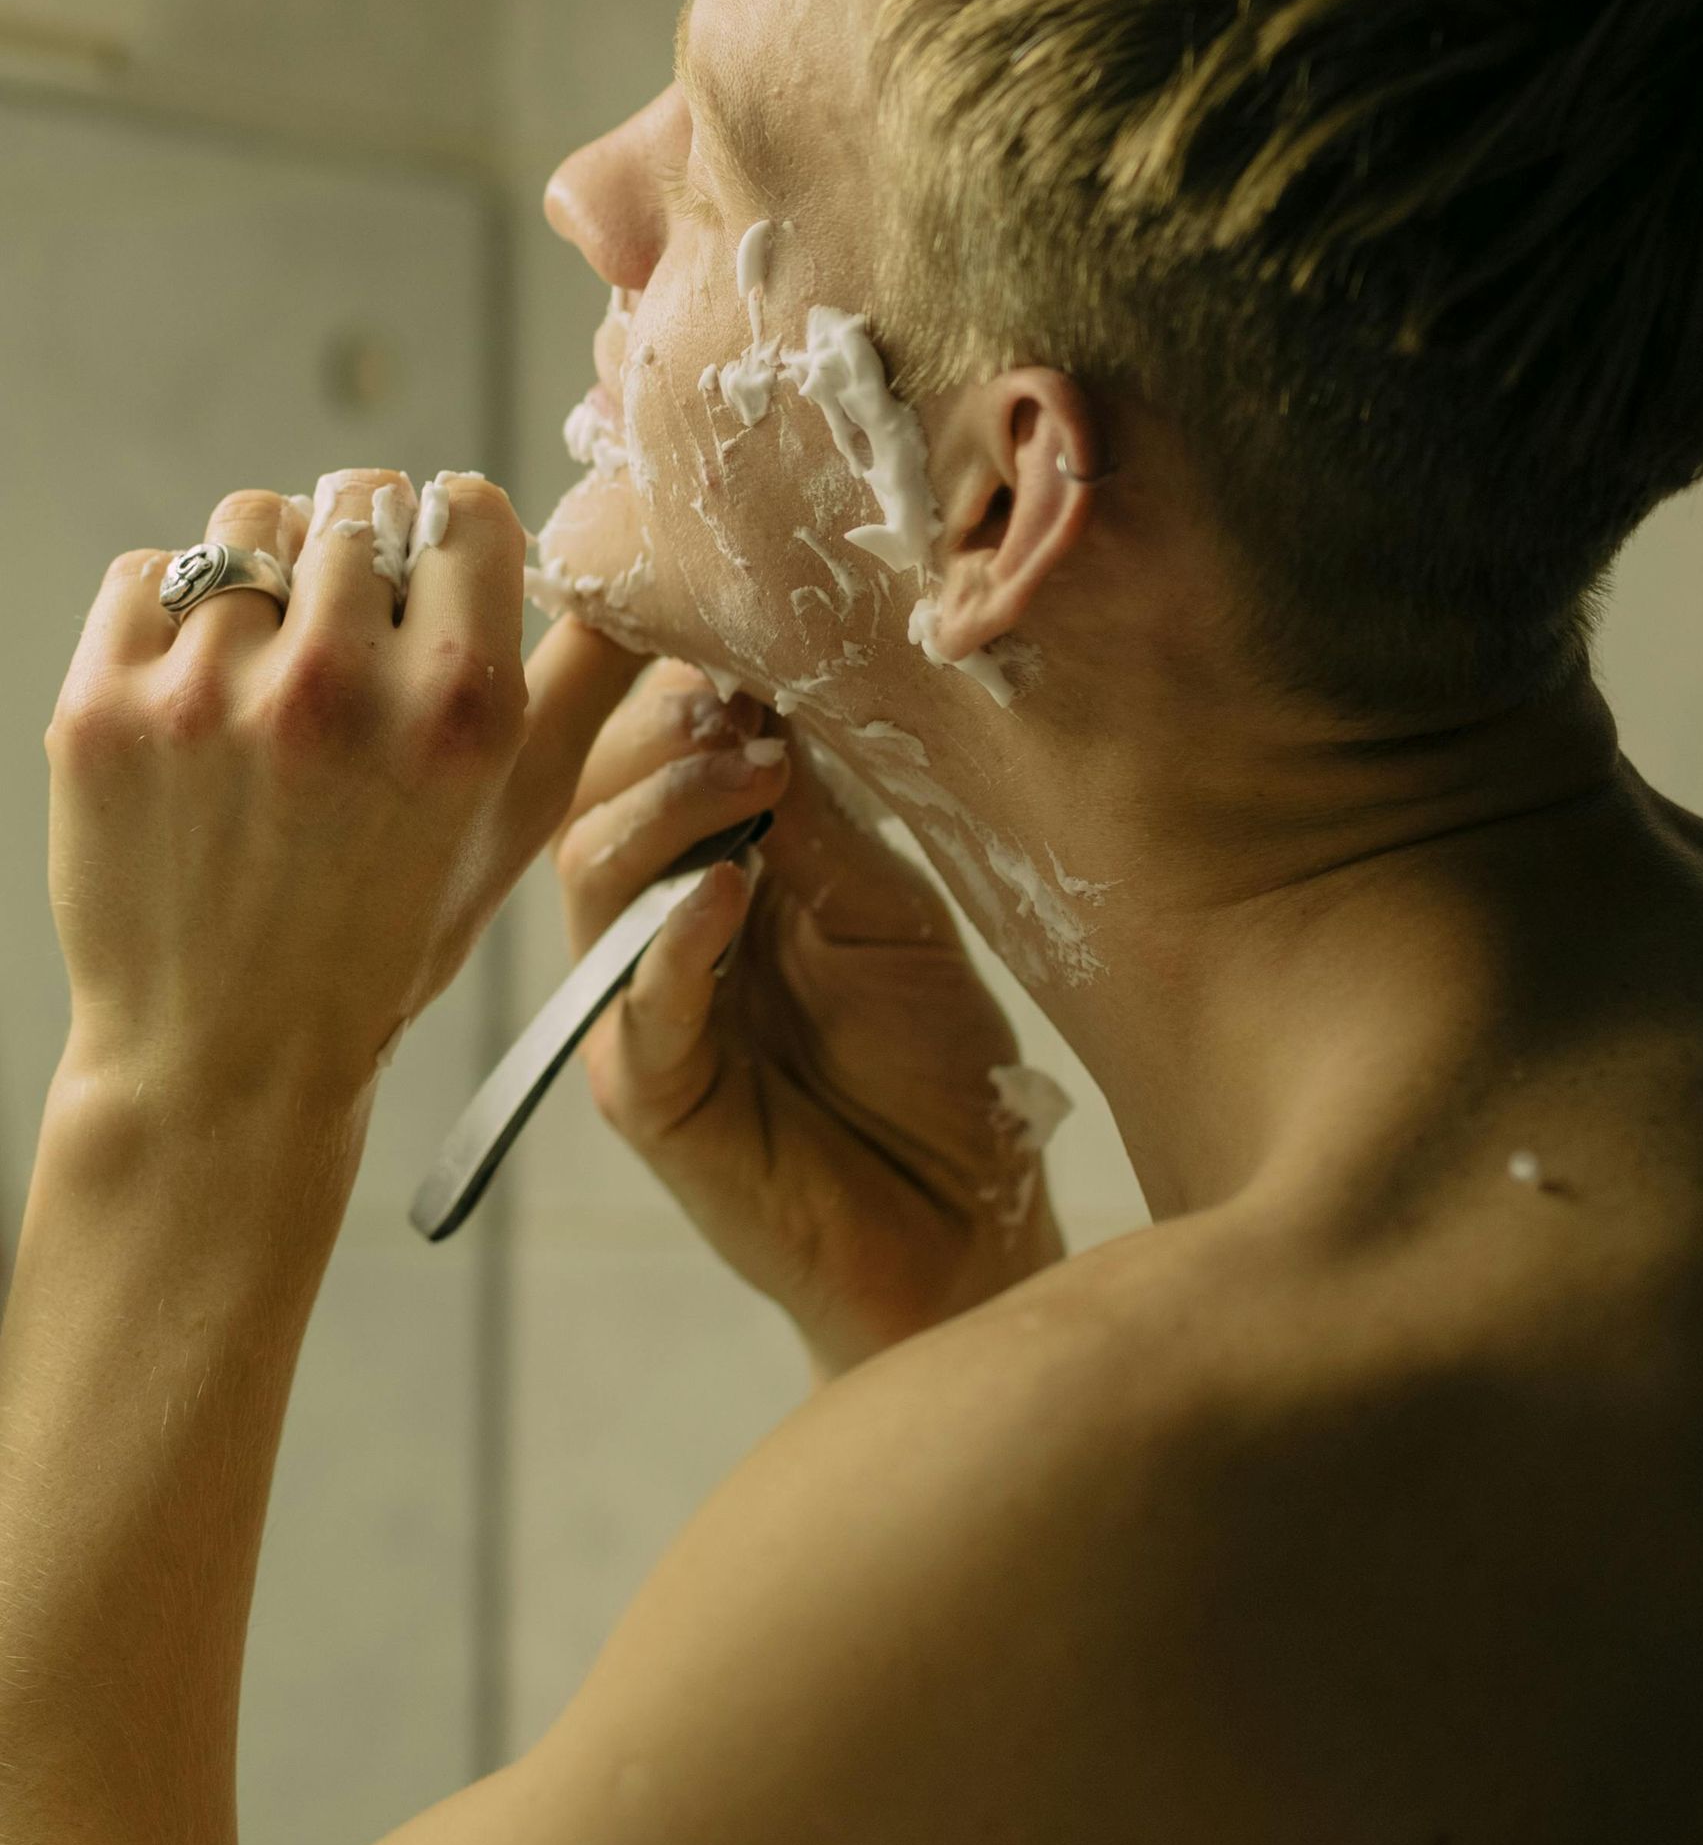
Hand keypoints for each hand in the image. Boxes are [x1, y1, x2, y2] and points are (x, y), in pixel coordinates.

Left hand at [44, 472, 643, 1107]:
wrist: (224, 1058)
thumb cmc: (386, 935)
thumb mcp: (521, 816)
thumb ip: (585, 678)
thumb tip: (634, 572)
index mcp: (458, 707)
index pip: (464, 508)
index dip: (450, 543)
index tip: (432, 585)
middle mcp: (336, 687)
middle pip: (356, 501)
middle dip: (360, 557)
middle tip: (347, 646)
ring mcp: (206, 694)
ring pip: (247, 522)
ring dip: (265, 575)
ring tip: (269, 670)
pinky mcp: (101, 707)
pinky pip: (148, 572)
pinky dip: (171, 613)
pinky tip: (198, 696)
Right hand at [552, 661, 1068, 1376]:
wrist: (969, 1226)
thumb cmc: (936, 1066)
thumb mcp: (889, 910)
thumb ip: (817, 819)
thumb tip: (755, 688)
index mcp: (714, 864)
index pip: (653, 748)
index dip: (673, 679)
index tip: (730, 618)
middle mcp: (658, 926)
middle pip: (598, 794)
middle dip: (658, 731)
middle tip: (735, 705)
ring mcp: (644, 1009)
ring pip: (591, 878)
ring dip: (667, 810)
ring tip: (747, 774)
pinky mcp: (652, 1098)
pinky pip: (638, 1005)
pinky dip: (675, 941)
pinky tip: (726, 896)